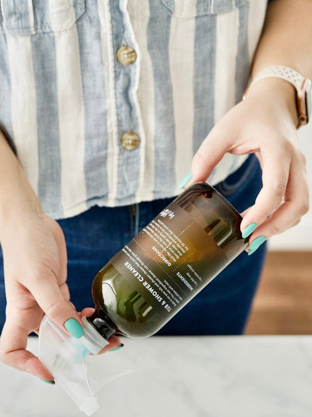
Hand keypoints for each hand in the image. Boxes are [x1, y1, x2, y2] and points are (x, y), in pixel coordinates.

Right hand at [0, 212, 120, 381]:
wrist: (28, 220)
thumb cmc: (24, 245)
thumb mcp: (39, 277)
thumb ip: (56, 306)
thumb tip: (76, 334)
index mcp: (19, 314)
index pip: (12, 351)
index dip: (27, 365)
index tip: (51, 370)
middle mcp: (31, 314)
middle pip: (47, 347)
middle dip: (72, 355)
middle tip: (98, 351)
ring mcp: (46, 305)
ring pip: (66, 333)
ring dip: (86, 339)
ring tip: (109, 338)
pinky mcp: (58, 293)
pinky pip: (74, 316)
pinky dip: (87, 320)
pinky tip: (99, 316)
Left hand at [186, 77, 308, 250]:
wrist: (274, 103)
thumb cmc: (249, 115)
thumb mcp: (223, 131)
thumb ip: (205, 157)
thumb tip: (189, 185)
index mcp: (278, 149)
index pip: (276, 187)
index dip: (261, 211)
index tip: (243, 229)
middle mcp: (295, 162)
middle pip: (298, 203)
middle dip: (275, 226)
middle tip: (248, 241)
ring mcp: (299, 170)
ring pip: (301, 206)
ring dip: (280, 225)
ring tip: (251, 238)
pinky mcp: (296, 176)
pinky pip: (296, 202)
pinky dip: (281, 217)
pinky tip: (258, 223)